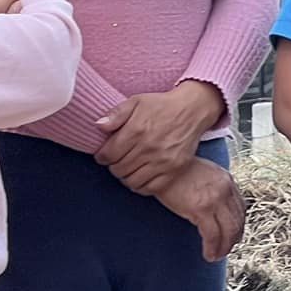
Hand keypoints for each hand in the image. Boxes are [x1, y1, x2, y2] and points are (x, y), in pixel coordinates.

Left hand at [95, 81, 224, 193]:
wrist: (192, 110)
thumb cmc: (162, 105)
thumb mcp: (136, 101)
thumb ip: (116, 114)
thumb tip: (98, 126)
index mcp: (137, 130)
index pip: (109, 154)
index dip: (102, 156)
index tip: (103, 155)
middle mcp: (149, 148)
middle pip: (119, 169)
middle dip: (113, 165)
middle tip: (115, 160)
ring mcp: (163, 161)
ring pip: (132, 181)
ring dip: (124, 177)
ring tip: (126, 168)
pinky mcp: (174, 170)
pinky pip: (150, 188)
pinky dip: (140, 186)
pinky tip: (138, 176)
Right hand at [153, 157, 245, 261]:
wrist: (160, 163)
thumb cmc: (175, 169)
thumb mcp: (201, 173)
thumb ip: (212, 186)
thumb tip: (212, 203)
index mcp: (225, 179)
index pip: (240, 207)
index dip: (238, 224)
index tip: (234, 234)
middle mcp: (225, 189)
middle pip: (237, 221)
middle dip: (233, 239)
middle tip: (226, 249)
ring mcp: (214, 199)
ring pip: (228, 231)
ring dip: (224, 247)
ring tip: (216, 255)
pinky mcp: (201, 209)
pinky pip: (213, 235)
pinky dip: (212, 248)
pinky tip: (208, 254)